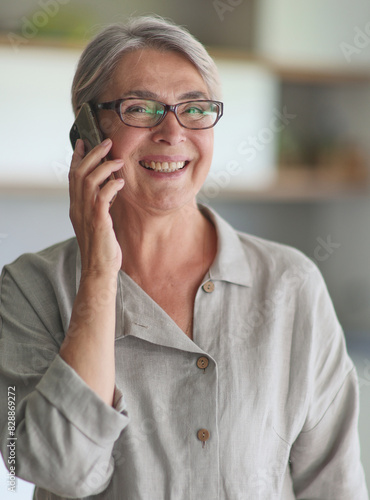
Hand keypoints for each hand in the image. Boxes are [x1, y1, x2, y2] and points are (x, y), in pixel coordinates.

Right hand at [69, 138, 124, 275]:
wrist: (99, 269)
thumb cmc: (101, 248)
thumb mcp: (97, 222)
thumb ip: (99, 205)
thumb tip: (109, 190)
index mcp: (76, 207)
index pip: (72, 176)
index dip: (77, 158)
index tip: (84, 142)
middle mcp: (77, 207)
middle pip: (79, 172)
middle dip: (93, 154)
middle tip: (107, 143)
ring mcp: (86, 214)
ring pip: (89, 181)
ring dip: (104, 166)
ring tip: (118, 160)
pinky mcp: (98, 221)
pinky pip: (102, 197)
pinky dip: (111, 185)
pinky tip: (121, 182)